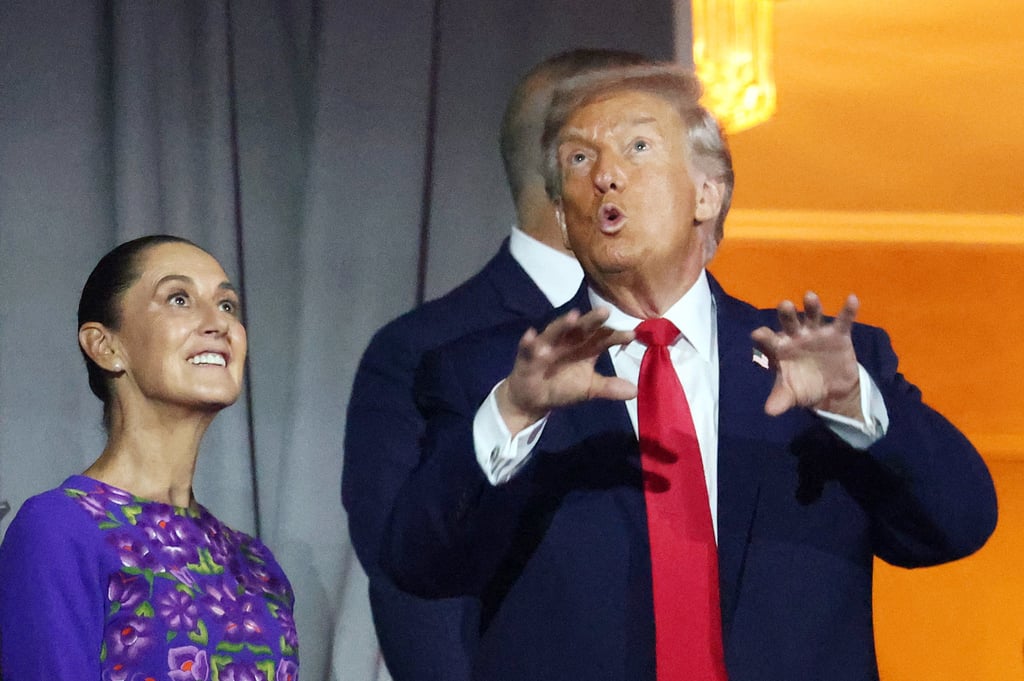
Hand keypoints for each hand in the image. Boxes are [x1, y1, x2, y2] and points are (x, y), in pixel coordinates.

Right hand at [497, 308, 636, 435]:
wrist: (534, 399)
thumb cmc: (563, 387)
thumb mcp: (588, 389)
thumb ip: (609, 388)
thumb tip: (635, 391)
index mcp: (584, 347)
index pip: (602, 338)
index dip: (615, 337)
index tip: (631, 336)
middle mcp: (567, 342)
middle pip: (581, 328)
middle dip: (592, 320)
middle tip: (605, 312)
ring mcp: (547, 346)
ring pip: (555, 332)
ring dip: (563, 324)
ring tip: (574, 316)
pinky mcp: (527, 355)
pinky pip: (527, 347)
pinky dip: (528, 341)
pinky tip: (530, 335)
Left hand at [750, 292, 862, 419]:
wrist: (831, 390)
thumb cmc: (804, 386)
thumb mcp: (792, 395)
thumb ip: (780, 400)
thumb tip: (769, 411)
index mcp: (780, 349)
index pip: (768, 339)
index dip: (763, 336)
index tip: (758, 335)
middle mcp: (796, 336)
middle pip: (789, 321)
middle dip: (786, 314)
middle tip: (785, 305)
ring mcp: (817, 333)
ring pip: (813, 315)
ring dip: (812, 306)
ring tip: (810, 297)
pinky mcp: (838, 334)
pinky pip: (843, 320)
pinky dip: (848, 310)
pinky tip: (852, 299)